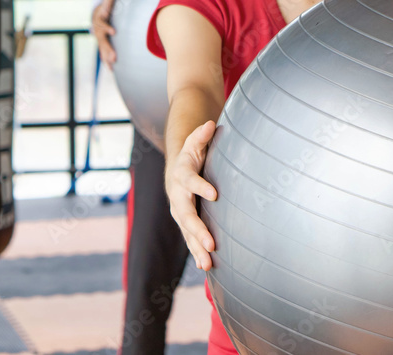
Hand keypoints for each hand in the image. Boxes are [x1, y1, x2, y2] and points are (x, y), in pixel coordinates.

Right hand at [91, 0, 118, 66]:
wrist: (96, 15)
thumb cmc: (105, 8)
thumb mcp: (107, 2)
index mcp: (100, 22)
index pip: (103, 25)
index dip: (107, 28)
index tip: (114, 32)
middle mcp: (98, 32)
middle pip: (102, 41)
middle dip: (108, 49)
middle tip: (114, 57)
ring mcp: (99, 39)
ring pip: (102, 49)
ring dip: (107, 57)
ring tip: (112, 65)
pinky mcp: (102, 44)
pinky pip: (103, 53)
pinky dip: (106, 61)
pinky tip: (111, 70)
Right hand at [165, 120, 218, 269]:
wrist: (178, 169)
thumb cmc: (193, 154)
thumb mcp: (196, 141)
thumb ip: (202, 135)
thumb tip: (210, 124)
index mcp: (182, 175)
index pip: (190, 181)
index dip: (200, 186)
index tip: (214, 194)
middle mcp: (178, 197)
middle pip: (186, 215)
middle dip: (198, 230)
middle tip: (211, 244)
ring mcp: (180, 212)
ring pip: (187, 232)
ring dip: (196, 248)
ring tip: (207, 264)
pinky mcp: (186, 223)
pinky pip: (190, 239)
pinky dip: (197, 252)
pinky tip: (208, 267)